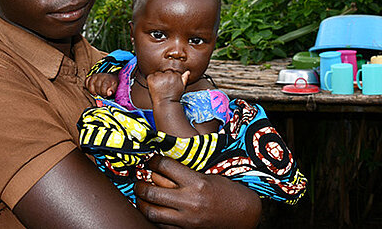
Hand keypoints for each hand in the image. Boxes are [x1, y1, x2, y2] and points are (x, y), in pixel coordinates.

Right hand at [86, 73, 118, 96]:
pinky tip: (92, 89)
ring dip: (93, 90)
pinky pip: (86, 81)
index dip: (104, 92)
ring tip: (96, 93)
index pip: (104, 85)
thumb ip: (113, 90)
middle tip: (102, 94)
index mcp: (108, 78)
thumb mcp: (116, 86)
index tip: (106, 95)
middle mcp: (101, 75)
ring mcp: (95, 75)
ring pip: (90, 83)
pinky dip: (88, 86)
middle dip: (99, 92)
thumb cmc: (113, 83)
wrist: (111, 77)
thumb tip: (109, 93)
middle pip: (97, 85)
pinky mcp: (91, 76)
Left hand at [134, 155, 260, 227]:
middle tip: (138, 181)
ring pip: (153, 212)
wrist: (244, 214)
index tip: (149, 160)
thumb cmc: (229, 191)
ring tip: (141, 197)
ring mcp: (187, 219)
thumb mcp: (209, 176)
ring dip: (143, 203)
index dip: (153, 161)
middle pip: (153, 191)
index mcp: (196, 182)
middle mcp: (190, 200)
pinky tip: (153, 211)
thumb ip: (187, 173)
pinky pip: (163, 226)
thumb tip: (164, 167)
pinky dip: (155, 218)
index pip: (165, 167)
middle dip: (140, 185)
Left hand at [146, 70, 189, 103]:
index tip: (169, 85)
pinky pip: (150, 76)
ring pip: (157, 74)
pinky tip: (154, 87)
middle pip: (164, 72)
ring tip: (159, 88)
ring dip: (157, 79)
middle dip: (163, 78)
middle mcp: (168, 74)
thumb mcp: (181, 87)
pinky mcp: (151, 79)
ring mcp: (159, 77)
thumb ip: (184, 78)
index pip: (171, 72)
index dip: (169, 79)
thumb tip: (188, 72)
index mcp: (176, 75)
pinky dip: (151, 81)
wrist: (165, 105)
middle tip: (164, 87)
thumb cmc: (174, 96)